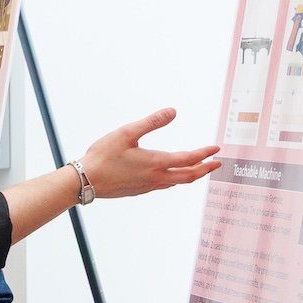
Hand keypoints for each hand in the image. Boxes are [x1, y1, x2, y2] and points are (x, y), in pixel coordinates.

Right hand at [80, 108, 220, 199]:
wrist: (86, 181)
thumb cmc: (103, 156)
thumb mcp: (127, 133)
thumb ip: (152, 122)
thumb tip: (173, 111)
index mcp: (156, 162)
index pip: (188, 159)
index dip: (205, 153)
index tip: (216, 149)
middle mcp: (156, 177)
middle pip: (188, 176)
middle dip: (205, 169)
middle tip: (217, 164)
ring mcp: (148, 187)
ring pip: (177, 183)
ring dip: (191, 175)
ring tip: (198, 169)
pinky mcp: (139, 191)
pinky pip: (164, 186)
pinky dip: (175, 180)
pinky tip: (171, 177)